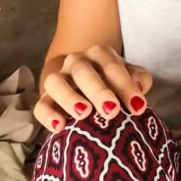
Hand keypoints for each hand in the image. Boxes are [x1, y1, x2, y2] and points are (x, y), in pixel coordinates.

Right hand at [35, 44, 151, 132]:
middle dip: (98, 90)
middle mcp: (75, 62)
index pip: (111, 65)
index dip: (125, 85)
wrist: (84, 83)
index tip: (138, 106)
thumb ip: (138, 79)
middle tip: (112, 110)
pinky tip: (59, 127)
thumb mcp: (129, 76)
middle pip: (83, 71)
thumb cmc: (112, 82)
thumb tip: (139, 87)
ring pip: (56, 83)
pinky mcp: (45, 99)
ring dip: (69, 97)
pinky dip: (47, 115)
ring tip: (84, 114)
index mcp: (99, 53)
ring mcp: (58, 79)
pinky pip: (40, 105)